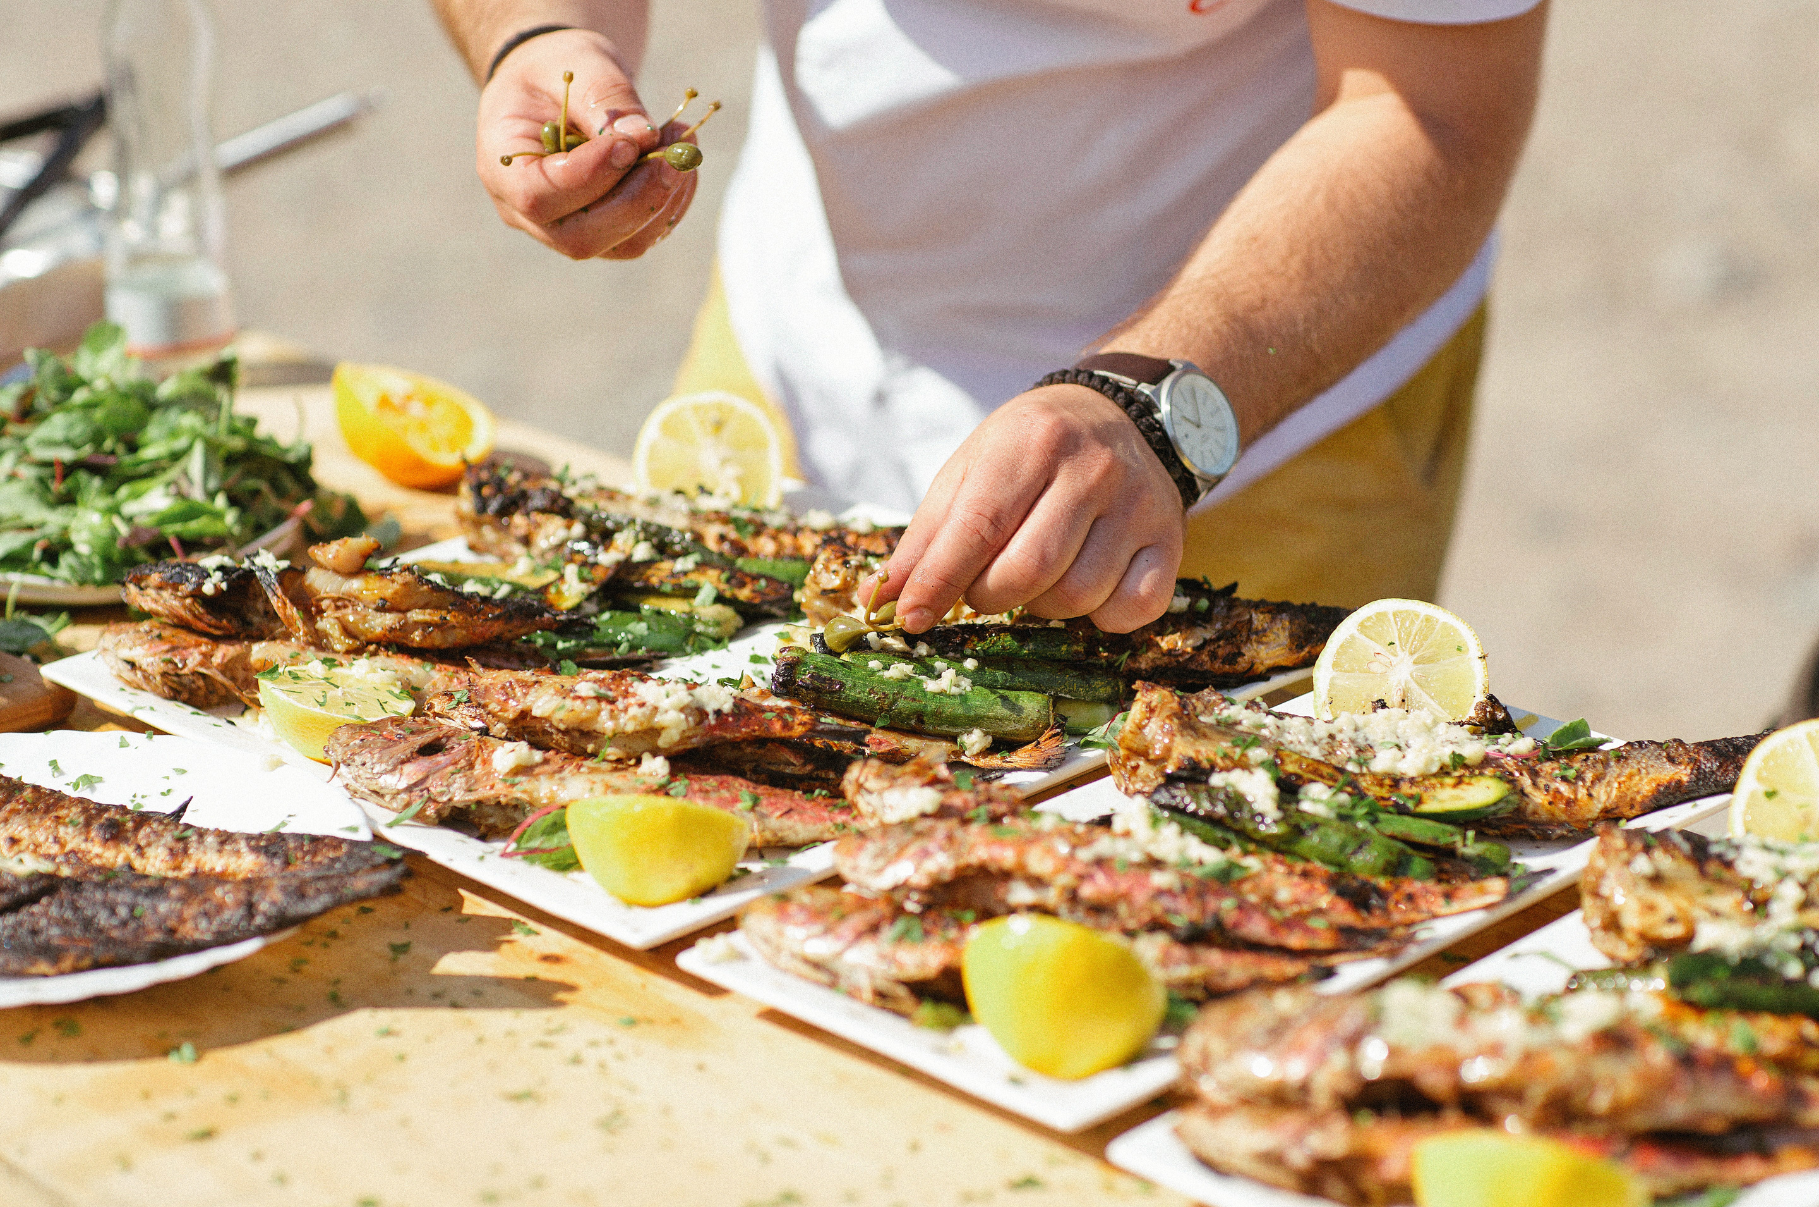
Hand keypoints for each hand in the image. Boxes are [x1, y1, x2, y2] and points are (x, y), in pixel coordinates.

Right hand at [475, 28, 697, 259]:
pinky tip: (680, 160)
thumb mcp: (574, 62)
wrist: (558, 86)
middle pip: (582, 237)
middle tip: (675, 153)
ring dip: (664, 199)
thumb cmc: (555, 69)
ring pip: (623, 244)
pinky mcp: (607, 231)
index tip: (628, 142)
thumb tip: (644, 137)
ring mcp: (568, 228)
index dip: (588, 176)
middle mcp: (527, 213)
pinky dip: (673, 200)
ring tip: (683, 144)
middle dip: (637, 199)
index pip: (537, 196)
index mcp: (502, 168)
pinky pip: (646, 234)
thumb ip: (603, 95)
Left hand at [862, 385, 1185, 634]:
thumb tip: (880, 598)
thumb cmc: (1031, 450)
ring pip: (1077, 597)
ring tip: (1036, 574)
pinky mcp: (1171, 540)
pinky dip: (1100, 617)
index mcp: (1032, 442)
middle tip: (983, 587)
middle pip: (1029, 571)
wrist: (1124, 414)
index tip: (910, 618)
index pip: (978, 526)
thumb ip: (926, 536)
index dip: (939, 581)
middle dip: (989, 596)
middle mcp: (1093, 469)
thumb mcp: (971, 469)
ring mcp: (1139, 505)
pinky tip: (1086, 585)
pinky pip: (1131, 610)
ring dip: (1041, 606)